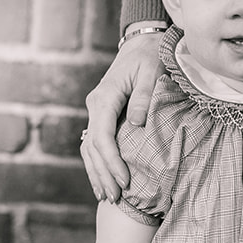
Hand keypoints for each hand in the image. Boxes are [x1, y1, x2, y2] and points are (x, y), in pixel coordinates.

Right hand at [81, 33, 163, 200]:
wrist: (142, 43)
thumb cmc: (151, 56)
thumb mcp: (152, 71)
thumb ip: (145, 96)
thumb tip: (137, 123)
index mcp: (105, 97)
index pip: (103, 136)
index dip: (112, 161)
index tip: (124, 181)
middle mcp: (95, 105)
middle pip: (93, 147)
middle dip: (103, 174)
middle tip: (115, 198)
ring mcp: (96, 111)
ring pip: (89, 148)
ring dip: (97, 173)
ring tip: (107, 197)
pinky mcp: (102, 115)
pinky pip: (95, 143)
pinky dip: (97, 163)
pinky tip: (103, 181)